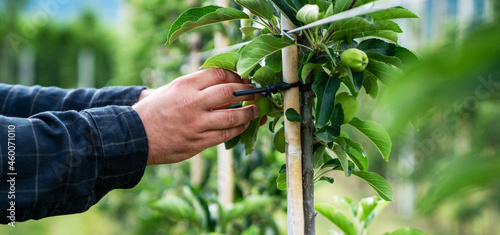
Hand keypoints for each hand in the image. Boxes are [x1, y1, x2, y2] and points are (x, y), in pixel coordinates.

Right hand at [133, 69, 258, 164]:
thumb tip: (225, 85)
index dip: (236, 75)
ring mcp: (196, 124)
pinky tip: (242, 126)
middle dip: (248, 91)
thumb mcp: (171, 90)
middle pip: (230, 91)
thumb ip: (195, 87)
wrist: (135, 137)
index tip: (244, 78)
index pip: (219, 73)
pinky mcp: (198, 142)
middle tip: (255, 93)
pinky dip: (238, 129)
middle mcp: (192, 102)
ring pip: (233, 116)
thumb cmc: (154, 111)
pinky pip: (226, 135)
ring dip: (249, 113)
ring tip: (254, 110)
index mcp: (185, 85)